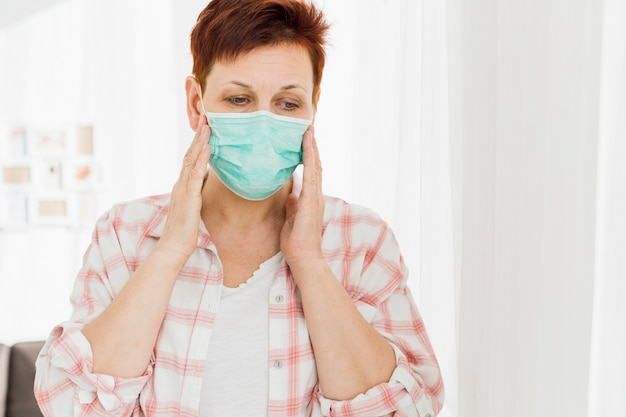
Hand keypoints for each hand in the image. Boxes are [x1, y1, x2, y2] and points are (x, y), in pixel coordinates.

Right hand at [158, 116, 210, 259]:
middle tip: (207, 118)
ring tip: (208, 126)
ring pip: (191, 160)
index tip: (205, 128)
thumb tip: (204, 184)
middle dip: (198, 136)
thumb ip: (196, 195)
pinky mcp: (188, 198)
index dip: (197, 143)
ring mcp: (183, 190)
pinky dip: (201, 159)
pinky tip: (208, 148)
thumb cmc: (185, 232)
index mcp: (182, 186)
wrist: (174, 247)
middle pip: (189, 154)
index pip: (189, 160)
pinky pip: (195, 175)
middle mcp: (181, 184)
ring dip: (200, 142)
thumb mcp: (192, 208)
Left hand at [280, 127, 324, 279]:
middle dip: (312, 145)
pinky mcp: (311, 200)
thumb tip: (290, 194)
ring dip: (312, 146)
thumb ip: (293, 204)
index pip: (310, 171)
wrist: (304, 258)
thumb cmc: (296, 242)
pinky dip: (310, 157)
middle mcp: (316, 195)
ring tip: (308, 129)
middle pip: (316, 164)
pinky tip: (307, 145)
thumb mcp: (291, 217)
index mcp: (310, 198)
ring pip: (316, 165)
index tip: (304, 138)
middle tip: (308, 126)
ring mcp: (315, 197)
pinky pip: (311, 173)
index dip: (308, 154)